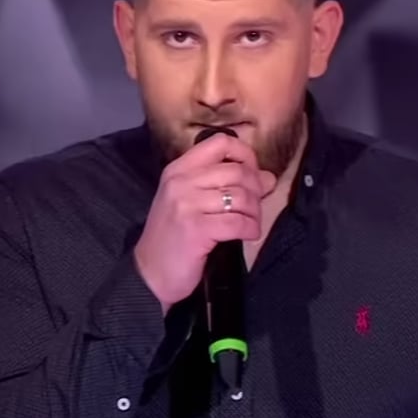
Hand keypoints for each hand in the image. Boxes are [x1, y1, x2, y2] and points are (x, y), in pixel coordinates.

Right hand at [133, 133, 277, 313]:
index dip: (245, 155)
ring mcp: (187, 204)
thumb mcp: (190, 203)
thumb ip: (224, 186)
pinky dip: (250, 229)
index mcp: (178, 170)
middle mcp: (181, 182)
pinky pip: (237, 222)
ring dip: (255, 213)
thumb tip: (268, 178)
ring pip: (241, 197)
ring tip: (251, 223)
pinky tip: (248, 235)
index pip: (220, 143)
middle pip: (236, 171)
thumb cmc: (172, 237)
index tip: (253, 174)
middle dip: (256, 190)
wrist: (149, 274)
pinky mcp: (196, 229)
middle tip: (254, 208)